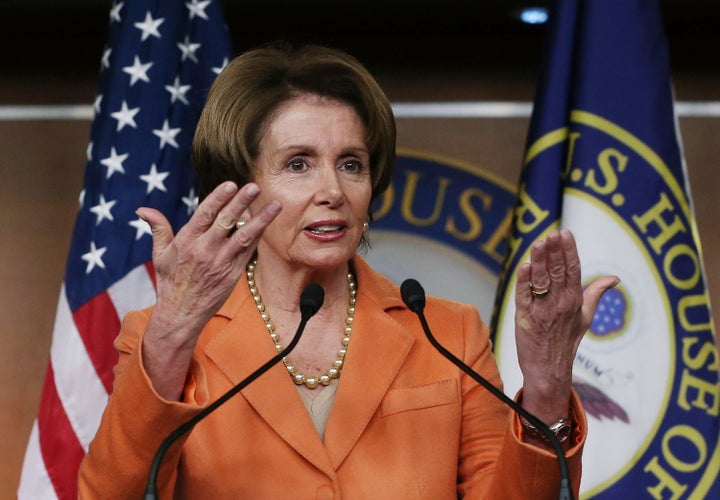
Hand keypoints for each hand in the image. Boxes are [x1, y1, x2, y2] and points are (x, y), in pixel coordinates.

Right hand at [136, 181, 280, 398]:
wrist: (180, 315)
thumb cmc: (169, 282)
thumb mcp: (159, 254)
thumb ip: (158, 228)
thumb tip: (142, 209)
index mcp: (186, 242)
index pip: (204, 215)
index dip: (218, 198)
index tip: (231, 184)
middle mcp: (204, 251)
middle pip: (226, 222)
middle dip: (242, 203)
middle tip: (255, 187)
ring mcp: (220, 263)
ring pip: (244, 236)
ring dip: (260, 220)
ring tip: (275, 205)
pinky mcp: (233, 274)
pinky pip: (248, 252)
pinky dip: (257, 237)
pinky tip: (267, 224)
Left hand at [514, 229, 618, 421]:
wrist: (549, 368)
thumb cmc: (566, 341)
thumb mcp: (585, 316)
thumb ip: (596, 293)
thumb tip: (614, 278)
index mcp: (574, 301)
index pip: (573, 270)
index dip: (569, 251)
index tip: (565, 233)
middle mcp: (560, 304)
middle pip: (558, 272)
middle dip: (554, 251)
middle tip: (552, 233)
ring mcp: (542, 311)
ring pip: (541, 281)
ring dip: (539, 261)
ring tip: (538, 243)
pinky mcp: (525, 318)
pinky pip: (524, 296)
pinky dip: (524, 282)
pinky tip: (524, 267)